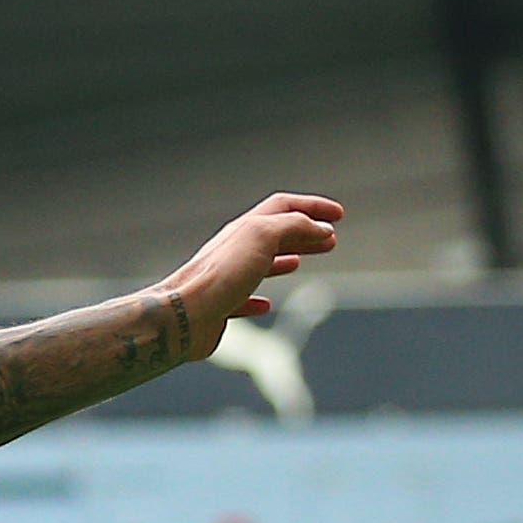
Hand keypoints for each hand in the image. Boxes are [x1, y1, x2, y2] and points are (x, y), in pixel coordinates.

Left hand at [157, 196, 341, 359]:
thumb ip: (294, 226)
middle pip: (274, 234)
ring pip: (259, 263)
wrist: (183, 316)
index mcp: (245, 229)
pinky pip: (241, 299)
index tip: (338, 214)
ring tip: (303, 261)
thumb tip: (321, 229)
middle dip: (305, 232)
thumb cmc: (221, 275)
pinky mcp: (219, 307)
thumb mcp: (263, 236)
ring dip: (285, 259)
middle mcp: (233, 250)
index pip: (283, 207)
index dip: (313, 206)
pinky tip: (266, 304)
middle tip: (331, 239)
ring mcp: (225, 278)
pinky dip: (257, 299)